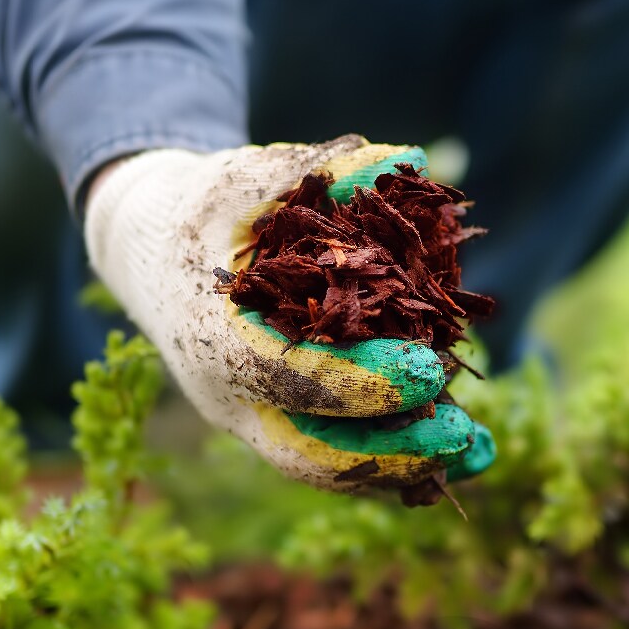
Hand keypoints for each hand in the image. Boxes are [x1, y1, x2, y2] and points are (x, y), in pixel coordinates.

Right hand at [85, 135, 493, 490]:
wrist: (149, 253)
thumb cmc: (200, 211)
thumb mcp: (243, 179)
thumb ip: (315, 170)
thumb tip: (406, 162)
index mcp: (213, 338)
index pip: (288, 377)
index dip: (361, 382)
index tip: (430, 371)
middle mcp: (229, 397)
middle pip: (310, 453)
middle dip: (391, 453)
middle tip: (464, 436)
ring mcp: (252, 419)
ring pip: (328, 466)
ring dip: (405, 466)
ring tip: (479, 452)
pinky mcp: (277, 422)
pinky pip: (336, 455)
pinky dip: (395, 458)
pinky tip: (453, 449)